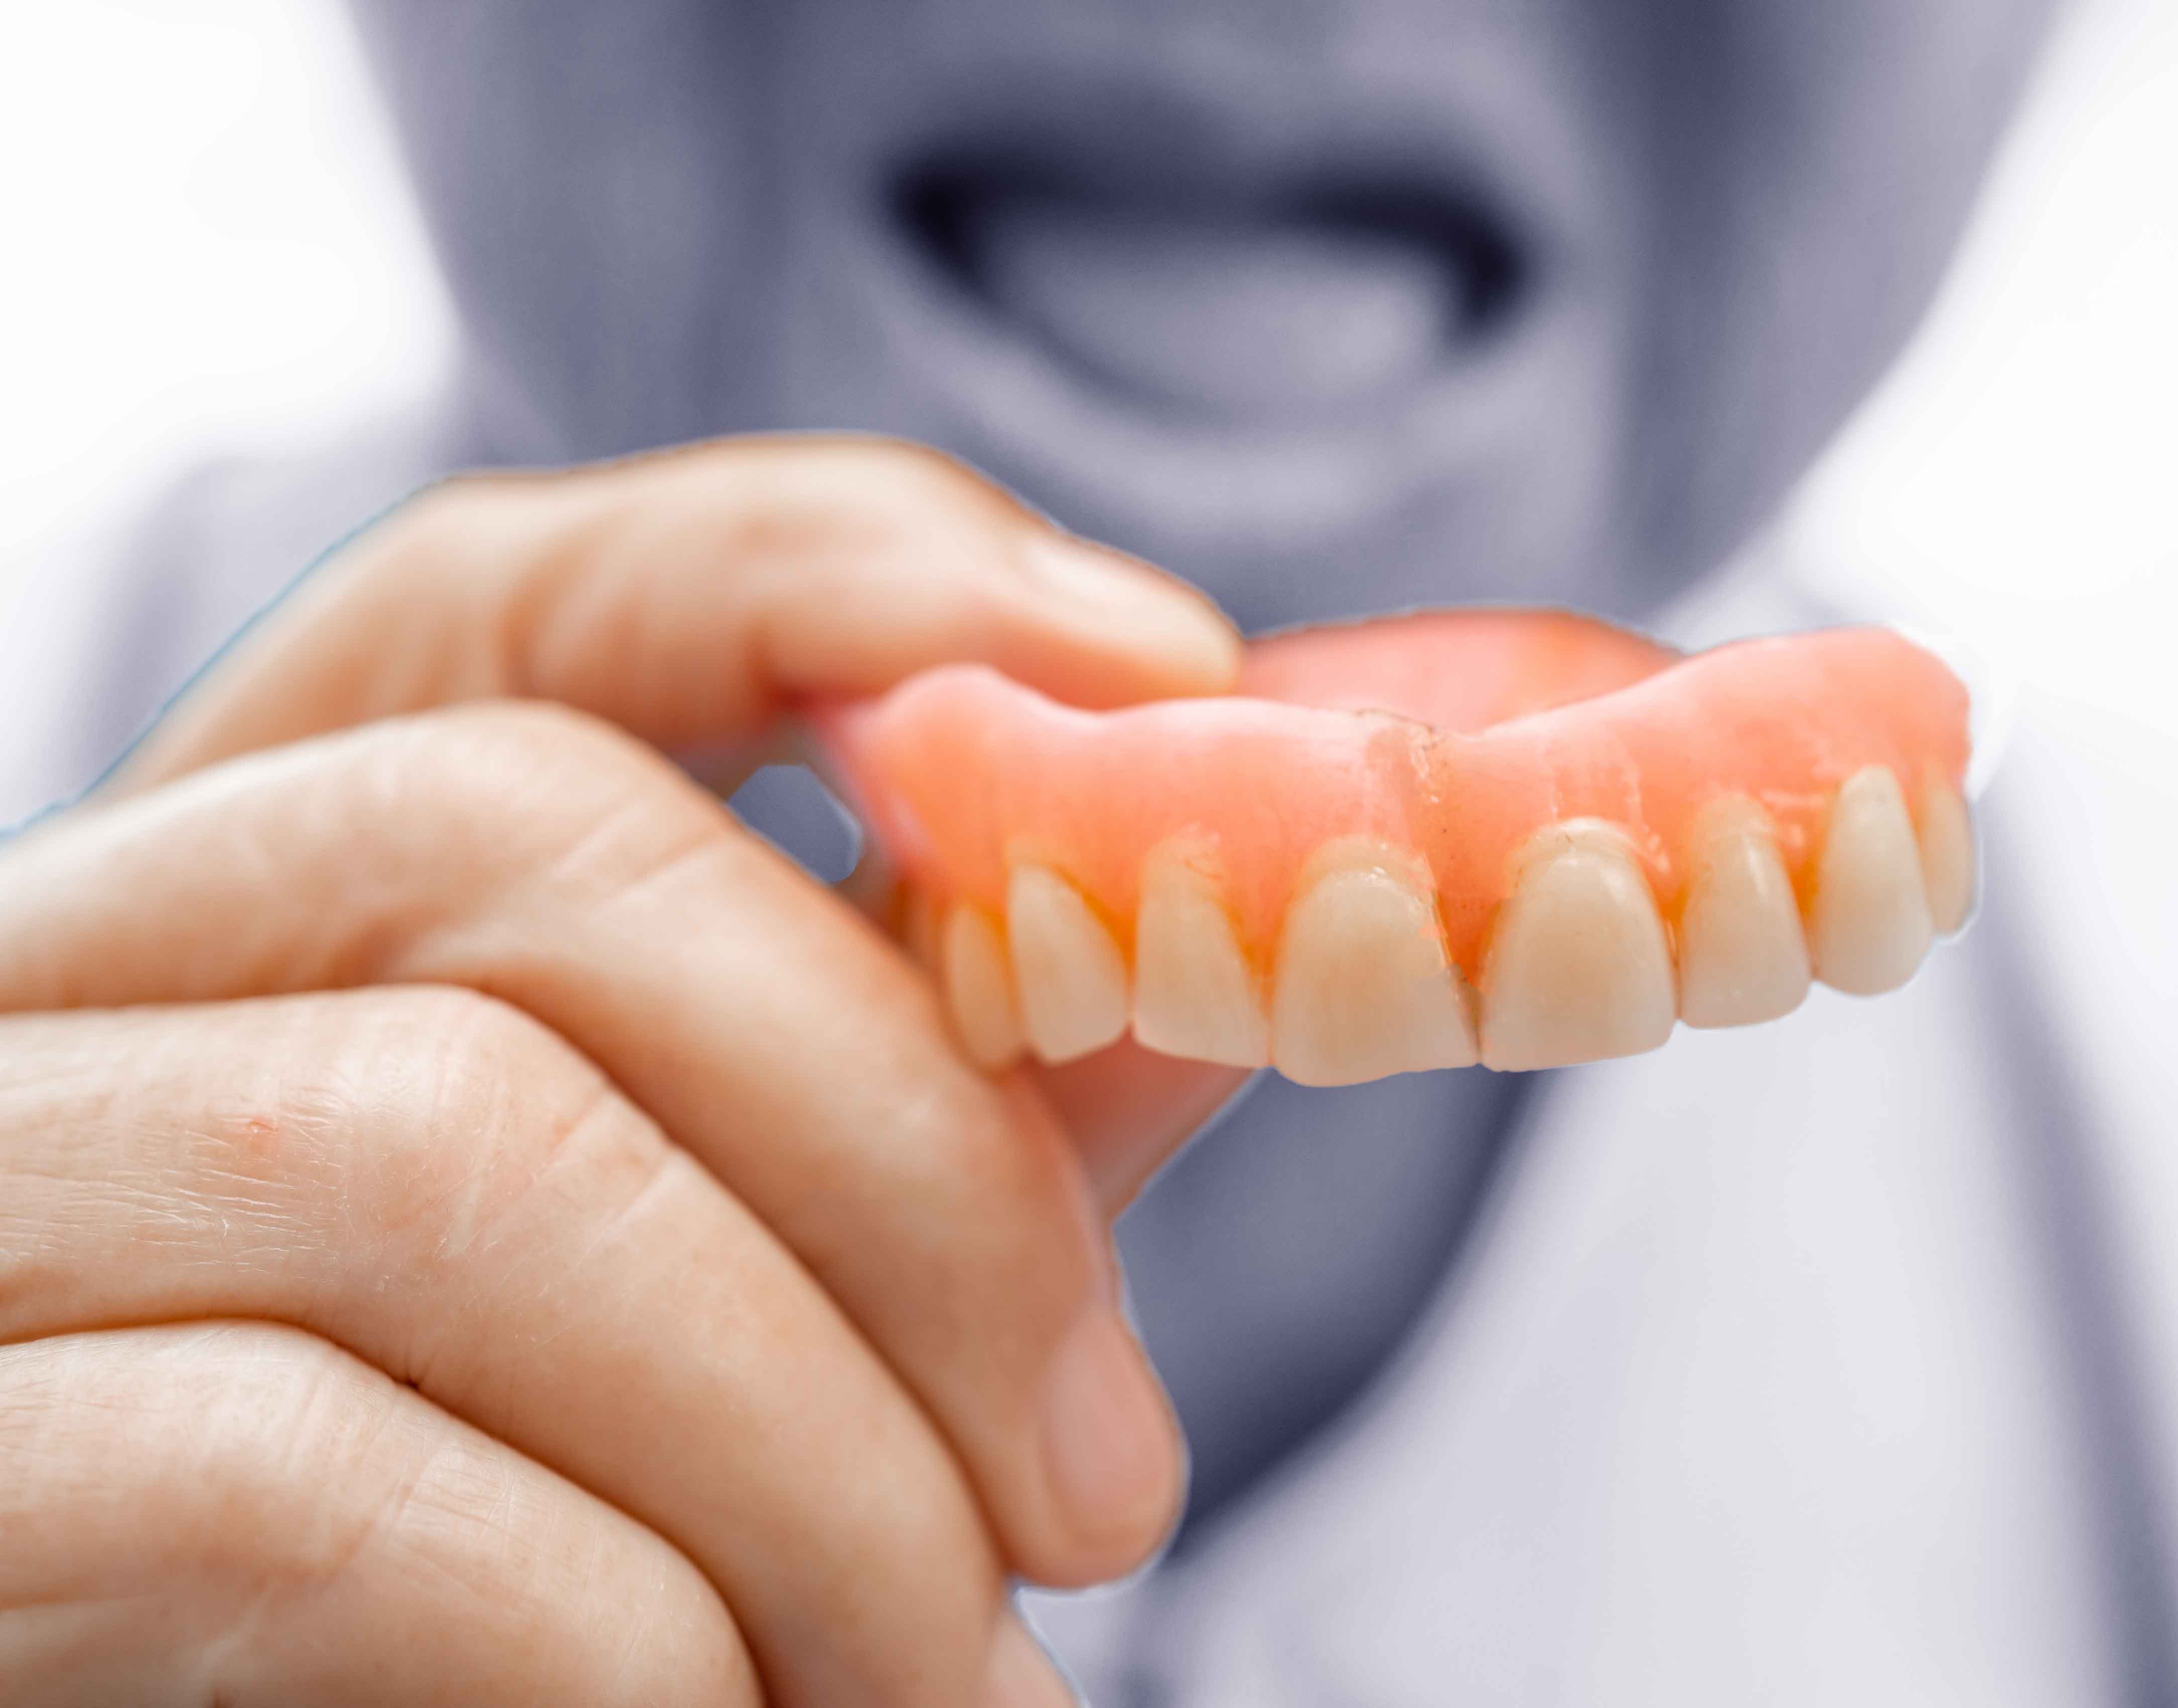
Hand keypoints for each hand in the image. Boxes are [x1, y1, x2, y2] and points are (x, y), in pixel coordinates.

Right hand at [0, 438, 1251, 1704]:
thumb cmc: (521, 1620)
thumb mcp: (743, 1315)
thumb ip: (929, 1123)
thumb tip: (1219, 954)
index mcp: (244, 938)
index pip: (489, 606)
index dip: (824, 576)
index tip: (1163, 661)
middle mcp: (47, 1009)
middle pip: (523, 847)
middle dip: (911, 1162)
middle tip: (1109, 1492)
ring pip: (454, 1153)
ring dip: (810, 1465)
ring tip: (949, 1683)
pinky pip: (297, 1466)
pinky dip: (616, 1631)